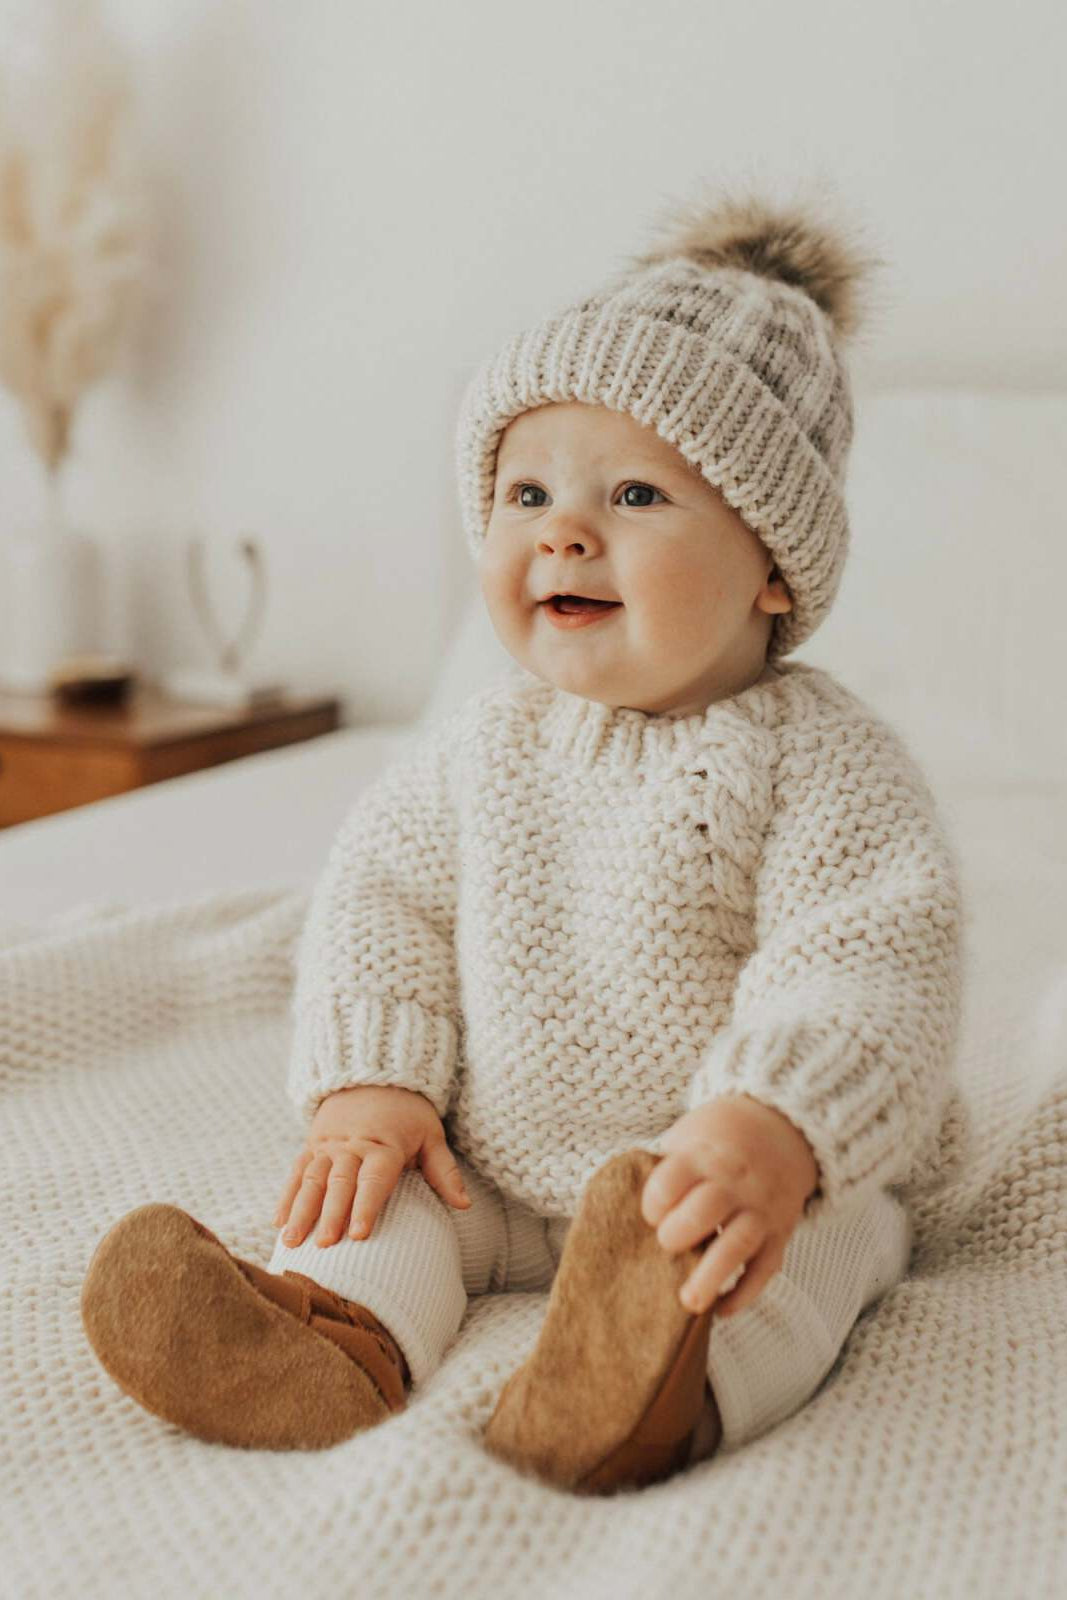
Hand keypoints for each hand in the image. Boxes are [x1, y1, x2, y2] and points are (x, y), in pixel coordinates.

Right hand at [273, 1084, 470, 1247]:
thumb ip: (443, 1171)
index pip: (374, 1180)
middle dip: (330, 1215)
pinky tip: (278, 1222)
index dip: (366, 1207)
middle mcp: (352, 1146)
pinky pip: (297, 1171)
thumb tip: (464, 1206)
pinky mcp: (312, 1145)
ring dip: (301, 1211)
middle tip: (323, 1246)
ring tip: (291, 1241)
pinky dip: (287, 1196)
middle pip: (339, 1182)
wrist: (373, 1075)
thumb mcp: (431, 1135)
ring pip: (312, 1179)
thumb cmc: (408, 1114)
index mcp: (384, 1146)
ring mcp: (329, 1146)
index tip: (359, 1235)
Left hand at [640, 1093, 818, 1317]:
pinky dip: (745, 1292)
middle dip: (678, 1234)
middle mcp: (734, 1182)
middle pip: (705, 1210)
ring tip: (689, 1303)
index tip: (650, 1217)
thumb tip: (620, 1209)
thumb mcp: (687, 1137)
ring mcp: (760, 1208)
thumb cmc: (716, 1141)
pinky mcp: (779, 1233)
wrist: (778, 1128)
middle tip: (666, 1246)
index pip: (671, 1181)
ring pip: (738, 1243)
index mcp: (703, 1155)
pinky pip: (765, 1268)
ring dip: (711, 1276)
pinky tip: (721, 1309)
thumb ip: (663, 1170)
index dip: (654, 1204)